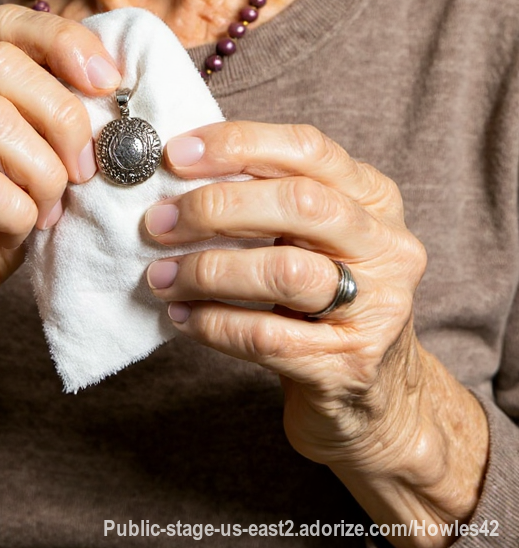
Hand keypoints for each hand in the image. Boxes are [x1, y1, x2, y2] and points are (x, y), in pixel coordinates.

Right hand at [0, 5, 119, 359]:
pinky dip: (22, 211)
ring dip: (44, 170)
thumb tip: (109, 78)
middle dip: (61, 114)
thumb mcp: (23, 146)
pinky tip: (21, 227)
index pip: (3, 23)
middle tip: (84, 165)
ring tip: (49, 203)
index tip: (108, 83)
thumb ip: (47, 103)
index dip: (62, 43)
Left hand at [144, 122, 487, 547]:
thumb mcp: (311, 239)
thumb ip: (265, 198)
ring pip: (285, 272)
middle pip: (300, 203)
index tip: (176, 155)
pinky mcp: (352, 366)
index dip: (239, 144)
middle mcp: (387, 246)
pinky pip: (268, 337)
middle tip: (159, 222)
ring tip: (162, 276)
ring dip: (209, 270)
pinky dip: (215, 323)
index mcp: (374, 198)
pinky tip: (182, 317)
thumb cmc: (321, 302)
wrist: (373, 403)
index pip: (307, 148)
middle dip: (218, 207)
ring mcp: (378, 308)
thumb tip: (177, 168)